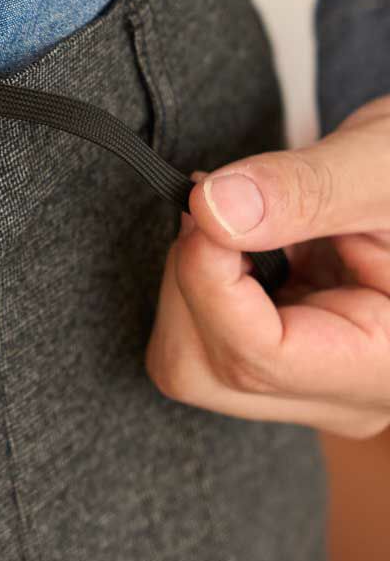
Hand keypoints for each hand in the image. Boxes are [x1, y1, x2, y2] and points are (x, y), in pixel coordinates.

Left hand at [145, 95, 389, 440]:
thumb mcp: (382, 167)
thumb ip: (304, 192)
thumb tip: (212, 209)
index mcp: (384, 366)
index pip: (254, 359)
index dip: (207, 280)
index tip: (205, 208)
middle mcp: (341, 393)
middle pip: (200, 372)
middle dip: (189, 280)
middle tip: (223, 208)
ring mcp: (307, 383)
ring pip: (190, 358)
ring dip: (196, 276)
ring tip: (254, 220)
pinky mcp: (283, 359)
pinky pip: (204, 337)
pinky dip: (206, 278)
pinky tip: (251, 241)